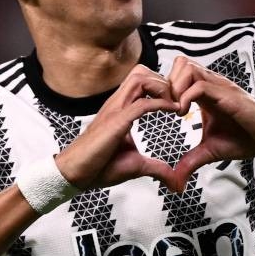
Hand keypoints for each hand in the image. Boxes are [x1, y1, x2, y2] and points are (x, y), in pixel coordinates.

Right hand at [54, 65, 178, 189]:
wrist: (75, 174)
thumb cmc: (99, 166)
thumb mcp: (137, 166)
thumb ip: (158, 169)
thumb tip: (176, 183)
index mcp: (122, 108)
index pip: (143, 81)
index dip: (163, 86)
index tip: (178, 102)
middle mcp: (118, 104)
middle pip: (142, 72)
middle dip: (165, 81)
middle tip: (179, 100)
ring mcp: (115, 110)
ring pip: (140, 78)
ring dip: (163, 87)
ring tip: (175, 104)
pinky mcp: (115, 122)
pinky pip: (141, 103)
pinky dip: (161, 104)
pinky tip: (174, 111)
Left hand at [165, 56, 254, 190]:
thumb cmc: (247, 139)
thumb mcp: (210, 151)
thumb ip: (191, 161)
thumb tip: (176, 183)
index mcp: (205, 93)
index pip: (177, 73)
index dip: (164, 89)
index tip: (159, 110)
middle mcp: (211, 84)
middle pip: (179, 63)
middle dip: (166, 84)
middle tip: (164, 107)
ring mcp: (220, 87)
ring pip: (186, 67)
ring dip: (174, 88)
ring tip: (174, 110)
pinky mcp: (228, 95)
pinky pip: (199, 85)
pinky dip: (185, 98)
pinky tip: (184, 115)